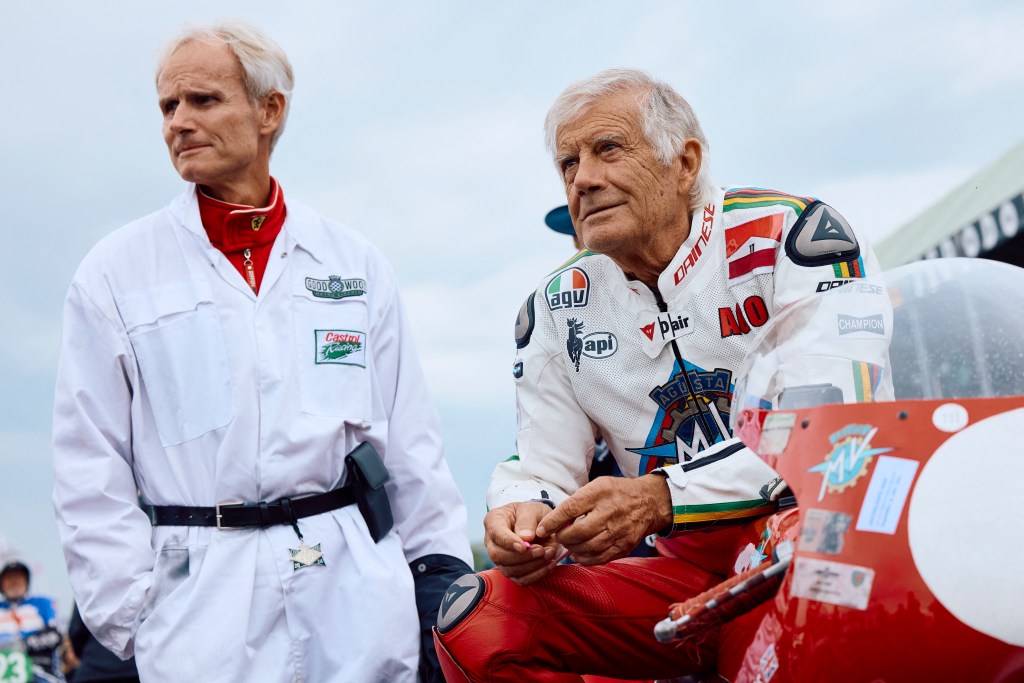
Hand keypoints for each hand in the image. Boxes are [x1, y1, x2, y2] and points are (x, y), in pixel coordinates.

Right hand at [483, 501, 561, 585]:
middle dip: (522, 556)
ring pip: (510, 570)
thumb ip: (527, 521)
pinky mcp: (512, 571)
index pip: (496, 534)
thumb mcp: (531, 509)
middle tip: (542, 550)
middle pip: (499, 555)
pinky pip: (521, 580)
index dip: (509, 542)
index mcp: (493, 521)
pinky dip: (537, 575)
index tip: (525, 546)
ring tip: (549, 554)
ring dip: (531, 566)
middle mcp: (493, 542)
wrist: (537, 522)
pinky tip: (550, 565)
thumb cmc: (531, 513)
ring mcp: (501, 558)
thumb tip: (526, 538)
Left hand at [535, 475, 671, 565]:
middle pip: (579, 532)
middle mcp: (610, 513)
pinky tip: (579, 554)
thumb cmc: (617, 493)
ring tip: (569, 544)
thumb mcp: (597, 485)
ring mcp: (619, 531)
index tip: (541, 529)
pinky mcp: (624, 546)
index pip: (570, 508)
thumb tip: (555, 519)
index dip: (552, 521)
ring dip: (572, 548)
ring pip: (588, 547)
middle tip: (558, 537)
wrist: (649, 502)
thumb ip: (577, 501)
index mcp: (600, 493)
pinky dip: (585, 559)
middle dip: (563, 537)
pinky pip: (600, 558)